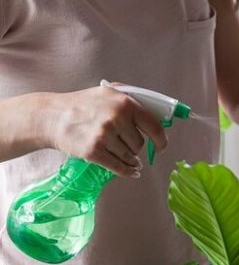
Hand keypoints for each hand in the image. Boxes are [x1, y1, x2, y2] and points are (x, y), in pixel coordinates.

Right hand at [40, 86, 166, 177]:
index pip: (153, 125)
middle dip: (135, 146)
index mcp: (125, 102)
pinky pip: (118, 166)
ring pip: (129, 156)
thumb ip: (131, 99)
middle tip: (123, 143)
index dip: (160, 139)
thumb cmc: (83, 104)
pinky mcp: (93, 151)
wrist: (51, 117)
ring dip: (130, 158)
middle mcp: (116, 118)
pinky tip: (133, 172)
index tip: (161, 146)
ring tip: (123, 155)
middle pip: (139, 143)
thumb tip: (159, 111)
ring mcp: (104, 136)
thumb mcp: (108, 92)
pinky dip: (127, 171)